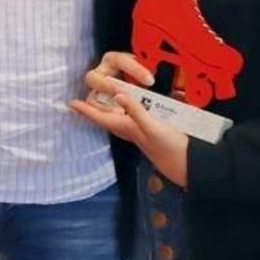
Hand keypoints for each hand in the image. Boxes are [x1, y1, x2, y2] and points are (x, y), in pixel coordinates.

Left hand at [69, 61, 189, 187]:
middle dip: (95, 109)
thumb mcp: (151, 127)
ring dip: (113, 107)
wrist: (188, 164)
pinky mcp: (153, 130)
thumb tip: (118, 94)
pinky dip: (135, 107)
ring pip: (121, 116)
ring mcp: (142, 130)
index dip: (85, 110)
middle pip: (108, 117)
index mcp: (128, 128)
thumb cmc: (169, 148)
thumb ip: (135, 110)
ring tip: (105, 98)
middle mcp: (132, 129)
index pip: (101, 118)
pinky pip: (139, 116)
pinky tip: (139, 103)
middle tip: (85, 99)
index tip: (70, 103)